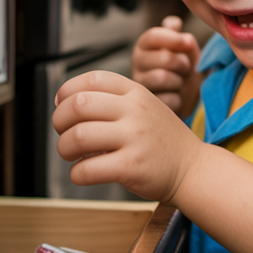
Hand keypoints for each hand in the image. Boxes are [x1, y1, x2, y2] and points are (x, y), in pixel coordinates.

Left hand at [53, 71, 201, 201]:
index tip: (62, 105)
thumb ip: (112, 100)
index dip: (67, 91)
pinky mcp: (132, 166)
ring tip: (70, 153)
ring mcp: (135, 138)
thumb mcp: (145, 106)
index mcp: (136, 92)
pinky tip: (83, 172)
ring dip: (64, 147)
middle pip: (78, 105)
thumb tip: (64, 101)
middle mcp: (135, 111)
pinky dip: (76, 173)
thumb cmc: (161, 139)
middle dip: (59, 121)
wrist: (193, 168)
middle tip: (63, 132)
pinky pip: (88, 169)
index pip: (92, 79)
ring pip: (78, 136)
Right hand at [132, 16, 201, 114]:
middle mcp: (137, 63)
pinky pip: (167, 99)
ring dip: (179, 80)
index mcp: (143, 46)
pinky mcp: (145, 106)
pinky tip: (175, 96)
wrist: (184, 95)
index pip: (153, 36)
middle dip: (182, 62)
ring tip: (179, 81)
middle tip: (185, 67)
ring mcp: (139, 85)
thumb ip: (177, 34)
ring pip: (162, 77)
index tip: (189, 42)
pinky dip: (178, 98)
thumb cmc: (182, 66)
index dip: (174, 38)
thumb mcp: (183, 47)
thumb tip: (174, 23)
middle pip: (164, 57)